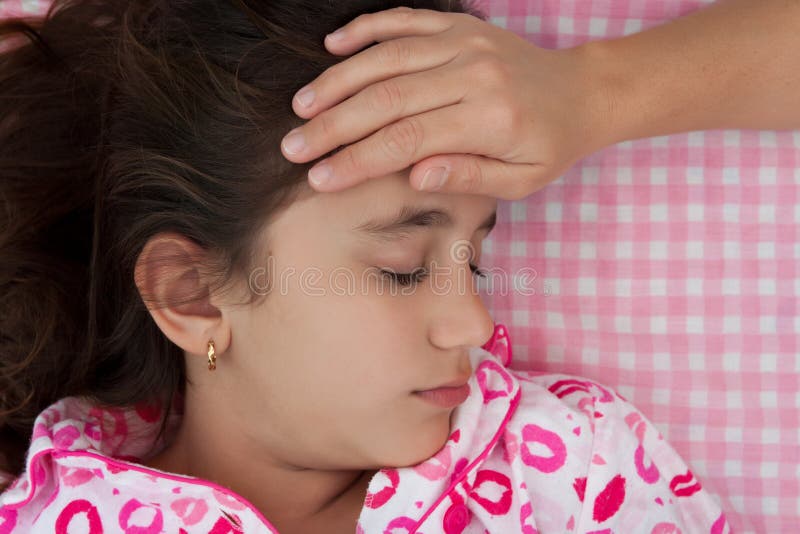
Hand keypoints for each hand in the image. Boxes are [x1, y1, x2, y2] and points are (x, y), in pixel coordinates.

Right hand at [279, 7, 613, 199]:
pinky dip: (365, 30)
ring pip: (386, 58)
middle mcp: (472, 74)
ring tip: (302, 107)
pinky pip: (404, 21)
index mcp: (488, 119)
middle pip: (386, 98)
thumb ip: (469, 176)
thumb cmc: (549, 145)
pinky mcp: (459, 25)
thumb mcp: (522, 181)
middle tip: (293, 147)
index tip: (318, 178)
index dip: (357, 160)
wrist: (582, 92)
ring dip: (337, 81)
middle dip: (333, 125)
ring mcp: (463, 42)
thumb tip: (415, 176)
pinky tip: (332, 46)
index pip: (407, 140)